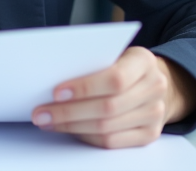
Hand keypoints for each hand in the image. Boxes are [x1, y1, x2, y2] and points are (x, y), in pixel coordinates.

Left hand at [30, 47, 195, 148]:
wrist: (152, 81)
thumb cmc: (122, 64)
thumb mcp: (113, 53)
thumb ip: (91, 62)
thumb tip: (51, 77)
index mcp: (144, 61)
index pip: (115, 78)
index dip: (85, 87)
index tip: (56, 92)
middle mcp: (154, 88)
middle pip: (108, 108)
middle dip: (69, 112)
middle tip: (41, 113)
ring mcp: (155, 114)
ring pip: (107, 128)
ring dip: (72, 127)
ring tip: (48, 122)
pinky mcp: (149, 134)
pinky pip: (112, 142)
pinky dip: (86, 137)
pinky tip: (69, 129)